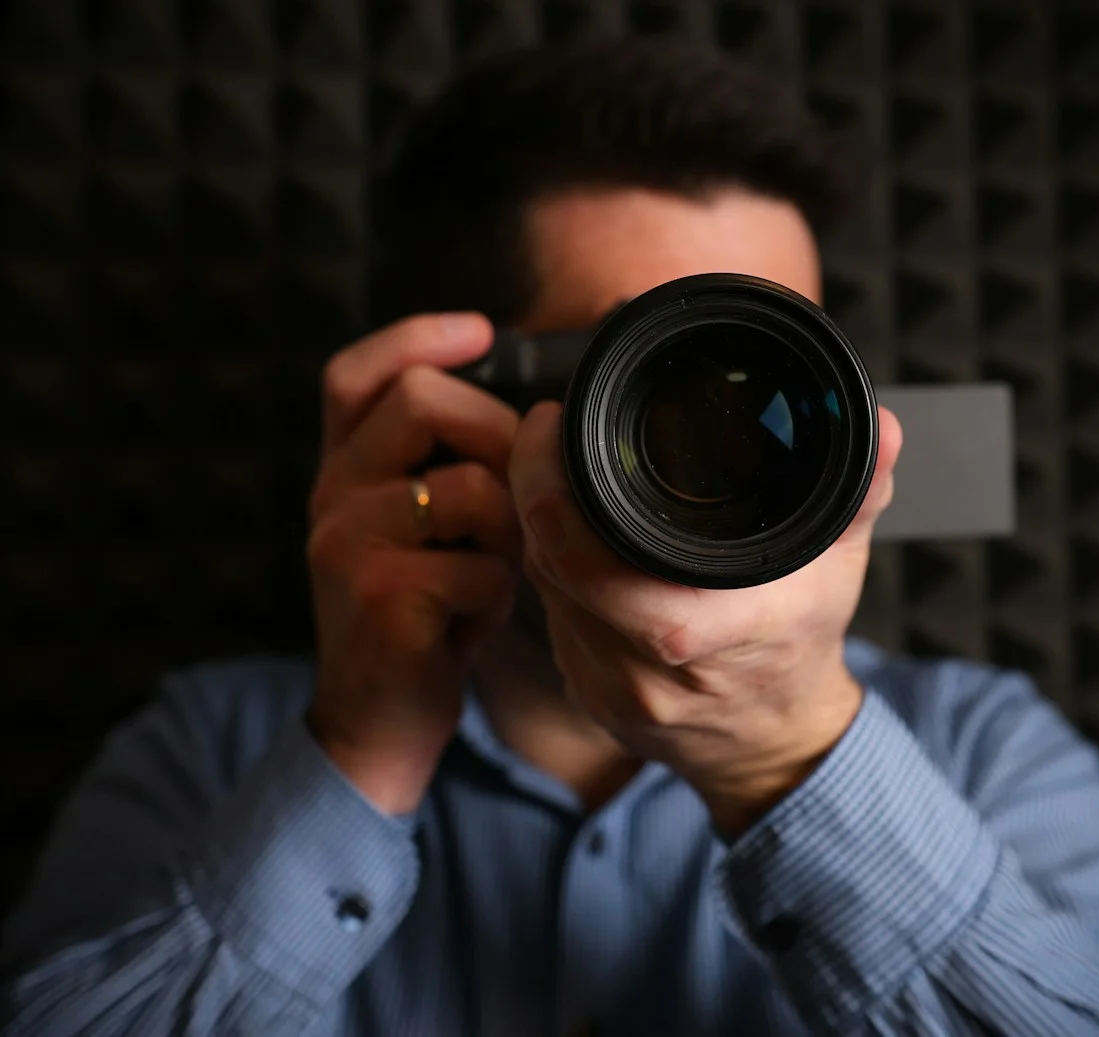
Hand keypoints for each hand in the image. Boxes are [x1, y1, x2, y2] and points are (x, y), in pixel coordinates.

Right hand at [306, 313, 523, 813]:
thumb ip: (451, 468)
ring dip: (507, 532)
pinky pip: (483, 565)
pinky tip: (473, 618)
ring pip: (472, 487)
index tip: (482, 331)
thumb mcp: (426, 531)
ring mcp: (349, 544)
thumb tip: (533, 419)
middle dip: (497, 437)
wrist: (378, 719)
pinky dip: (498, 594)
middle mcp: (332, 496)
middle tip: (516, 495)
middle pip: (423, 401)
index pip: (356, 374)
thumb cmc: (422, 613)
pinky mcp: (381, 596)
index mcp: (343, 471)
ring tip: (489, 571)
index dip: (416, 337)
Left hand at [509, 402, 902, 836]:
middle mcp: (641, 669)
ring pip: (543, 587)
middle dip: (534, 487)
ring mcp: (607, 688)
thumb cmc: (802, 649)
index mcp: (699, 633)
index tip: (555, 422)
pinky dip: (555, 570)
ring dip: (540, 526)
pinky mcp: (587, 695)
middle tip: (545, 435)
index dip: (550, 481)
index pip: (584, 555)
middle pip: (550, 562)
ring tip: (555, 474)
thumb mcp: (840, 566)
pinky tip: (570, 539)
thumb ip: (856, 493)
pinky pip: (553, 617)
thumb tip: (878, 427)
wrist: (777, 744)